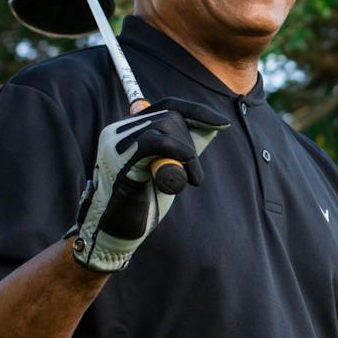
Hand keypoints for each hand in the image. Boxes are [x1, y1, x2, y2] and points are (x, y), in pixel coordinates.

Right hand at [68, 96, 229, 271]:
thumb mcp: (163, 168)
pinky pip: (157, 141)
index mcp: (126, 130)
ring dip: (189, 153)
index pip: (166, 106)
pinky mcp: (120, 158)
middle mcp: (117, 131)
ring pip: (166, 125)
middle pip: (169, 115)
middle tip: (194, 172)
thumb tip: (208, 128)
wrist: (115, 231)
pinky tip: (188, 175)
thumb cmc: (142, 203)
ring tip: (190, 179)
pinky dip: (180, 153)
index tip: (222, 123)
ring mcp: (116, 142)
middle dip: (191, 141)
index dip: (196, 111)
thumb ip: (177, 149)